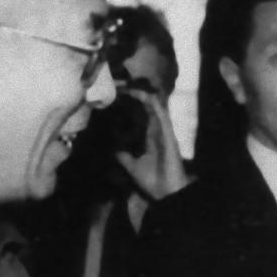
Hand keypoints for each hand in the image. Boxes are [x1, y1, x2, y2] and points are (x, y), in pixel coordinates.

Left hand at [114, 88, 189, 204]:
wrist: (166, 193)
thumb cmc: (153, 181)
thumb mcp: (130, 165)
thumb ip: (122, 155)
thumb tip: (109, 147)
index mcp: (148, 136)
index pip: (137, 114)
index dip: (127, 103)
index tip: (112, 95)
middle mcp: (155, 129)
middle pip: (144, 105)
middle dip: (130, 93)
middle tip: (115, 83)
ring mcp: (162, 129)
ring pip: (152, 104)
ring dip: (138, 93)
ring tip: (123, 84)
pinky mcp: (167, 131)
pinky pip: (159, 111)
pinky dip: (149, 101)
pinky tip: (137, 92)